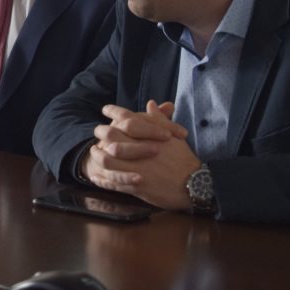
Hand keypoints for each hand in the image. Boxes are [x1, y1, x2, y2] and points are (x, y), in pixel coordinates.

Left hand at [82, 100, 199, 210]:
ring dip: (97, 156)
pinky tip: (96, 176)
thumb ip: (158, 119)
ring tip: (93, 153)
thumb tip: (150, 104)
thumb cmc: (184, 158)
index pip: (126, 117)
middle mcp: (139, 149)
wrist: (195, 183)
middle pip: (111, 136)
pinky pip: (113, 181)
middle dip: (101, 132)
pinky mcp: (136, 185)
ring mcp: (136, 168)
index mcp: (148, 135)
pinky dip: (102, 179)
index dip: (114, 111)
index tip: (106, 109)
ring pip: (107, 160)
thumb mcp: (173, 135)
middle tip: (97, 131)